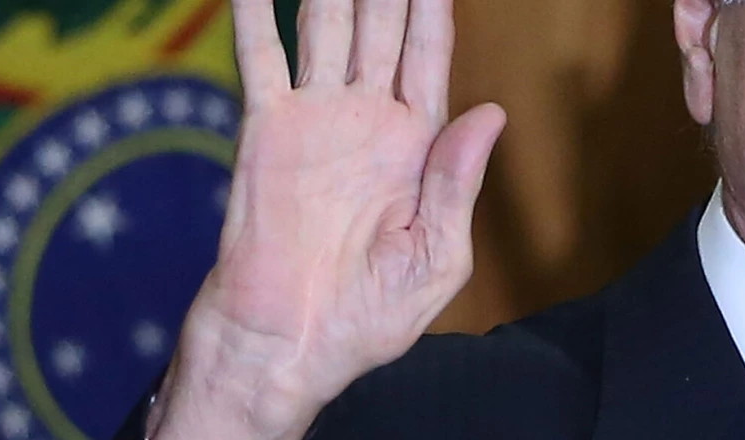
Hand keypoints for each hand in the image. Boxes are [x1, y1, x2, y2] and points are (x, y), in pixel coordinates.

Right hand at [149, 0, 500, 436]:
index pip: (428, 54)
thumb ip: (459, 182)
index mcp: (416, 145)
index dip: (431, 7)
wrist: (290, 346)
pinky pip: (261, 60)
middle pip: (379, 27)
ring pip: (325, 26)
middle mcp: (366, 120)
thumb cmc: (369, 318)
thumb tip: (491, 111)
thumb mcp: (437, 256)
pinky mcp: (265, 131)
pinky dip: (254, 14)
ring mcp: (314, 119)